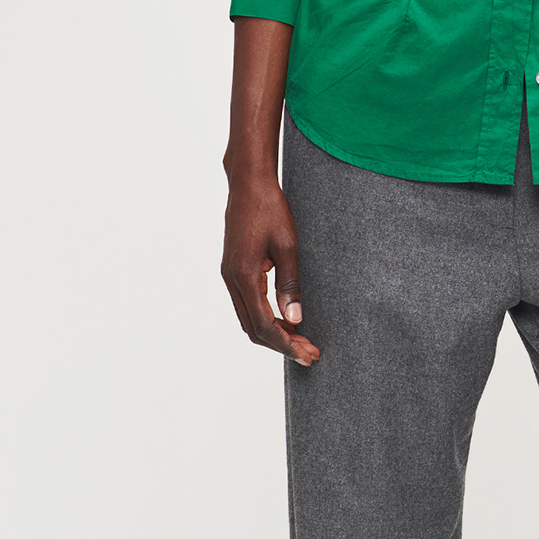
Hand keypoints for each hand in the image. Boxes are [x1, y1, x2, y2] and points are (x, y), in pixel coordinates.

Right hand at [221, 170, 320, 363]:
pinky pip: (247, 304)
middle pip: (253, 328)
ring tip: (300, 340)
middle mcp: (232, 280)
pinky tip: (285, 319)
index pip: (264, 325)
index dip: (286, 343)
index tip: (306, 353)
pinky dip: (265, 318)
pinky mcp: (234, 269)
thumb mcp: (288, 246)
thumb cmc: (270, 209)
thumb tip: (295, 319)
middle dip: (281, 344)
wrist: (249, 184)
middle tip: (308, 354)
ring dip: (273, 333)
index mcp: (244, 276)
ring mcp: (230, 275)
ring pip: (248, 318)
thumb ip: (290, 284)